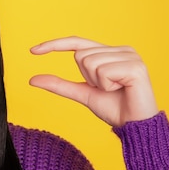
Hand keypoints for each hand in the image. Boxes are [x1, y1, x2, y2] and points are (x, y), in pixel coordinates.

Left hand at [29, 36, 158, 126]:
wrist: (134, 126)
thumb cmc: (114, 109)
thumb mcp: (82, 93)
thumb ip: (60, 85)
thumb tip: (32, 79)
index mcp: (110, 52)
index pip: (77, 43)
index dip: (54, 44)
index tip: (32, 51)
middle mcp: (121, 49)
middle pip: (80, 55)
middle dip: (87, 77)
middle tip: (105, 89)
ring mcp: (130, 55)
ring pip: (90, 63)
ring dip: (97, 83)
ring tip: (115, 90)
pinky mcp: (136, 66)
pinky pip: (103, 72)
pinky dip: (107, 86)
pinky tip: (122, 90)